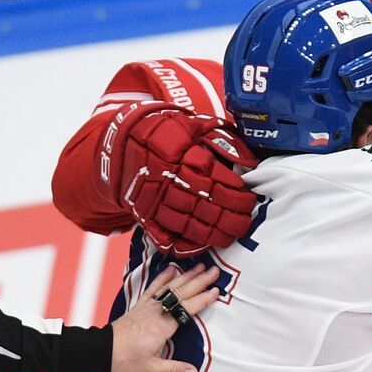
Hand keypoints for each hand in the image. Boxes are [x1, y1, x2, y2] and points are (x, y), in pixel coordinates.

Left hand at [110, 264, 221, 371]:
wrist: (100, 351)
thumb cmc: (123, 360)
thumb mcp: (150, 369)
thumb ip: (173, 370)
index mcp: (162, 326)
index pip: (188, 308)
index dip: (203, 299)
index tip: (216, 291)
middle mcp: (156, 312)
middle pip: (182, 293)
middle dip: (200, 281)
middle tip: (215, 271)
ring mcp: (147, 307)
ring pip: (170, 287)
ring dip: (186, 276)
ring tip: (199, 267)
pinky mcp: (139, 307)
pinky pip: (153, 288)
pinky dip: (163, 278)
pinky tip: (171, 270)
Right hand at [114, 107, 258, 255]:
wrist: (123, 142)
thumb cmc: (165, 132)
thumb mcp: (193, 125)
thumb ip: (220, 139)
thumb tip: (248, 160)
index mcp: (182, 156)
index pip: (215, 179)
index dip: (235, 192)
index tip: (248, 198)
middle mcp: (169, 179)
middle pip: (205, 204)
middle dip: (229, 217)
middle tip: (245, 222)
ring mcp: (155, 199)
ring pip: (187, 223)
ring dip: (211, 233)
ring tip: (229, 236)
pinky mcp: (144, 213)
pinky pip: (163, 234)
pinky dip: (181, 243)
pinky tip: (200, 246)